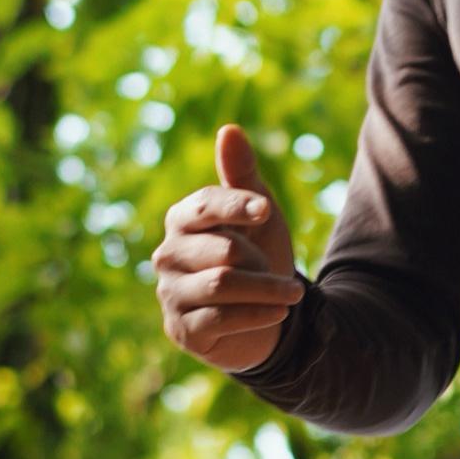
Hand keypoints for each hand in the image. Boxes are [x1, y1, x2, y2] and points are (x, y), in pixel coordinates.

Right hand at [152, 122, 304, 371]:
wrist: (264, 317)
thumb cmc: (257, 256)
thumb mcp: (258, 214)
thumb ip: (242, 175)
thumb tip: (228, 129)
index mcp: (182, 219)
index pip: (205, 205)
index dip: (238, 206)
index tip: (265, 212)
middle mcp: (167, 255)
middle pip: (222, 250)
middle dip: (261, 262)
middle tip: (280, 273)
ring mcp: (170, 293)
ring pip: (223, 284)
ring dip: (268, 290)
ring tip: (292, 294)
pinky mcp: (181, 329)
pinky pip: (222, 318)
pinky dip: (259, 315)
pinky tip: (279, 313)